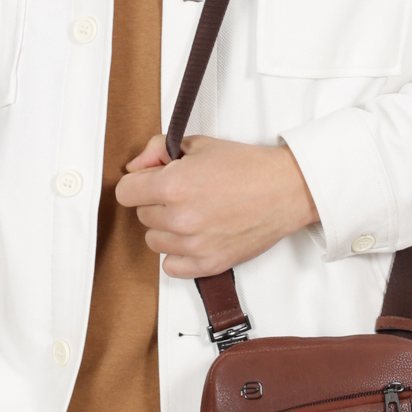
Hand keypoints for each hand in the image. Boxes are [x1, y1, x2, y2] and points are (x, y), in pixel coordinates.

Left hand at [114, 135, 319, 278]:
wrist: (286, 190)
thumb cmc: (248, 167)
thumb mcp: (199, 144)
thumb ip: (158, 150)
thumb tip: (135, 166)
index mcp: (173, 185)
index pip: (125, 192)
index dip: (138, 184)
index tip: (151, 182)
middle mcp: (180, 218)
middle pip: (142, 216)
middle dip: (157, 203)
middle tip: (184, 194)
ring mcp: (193, 245)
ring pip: (155, 241)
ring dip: (167, 229)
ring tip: (194, 214)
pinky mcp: (209, 264)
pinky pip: (171, 267)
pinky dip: (178, 254)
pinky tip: (195, 237)